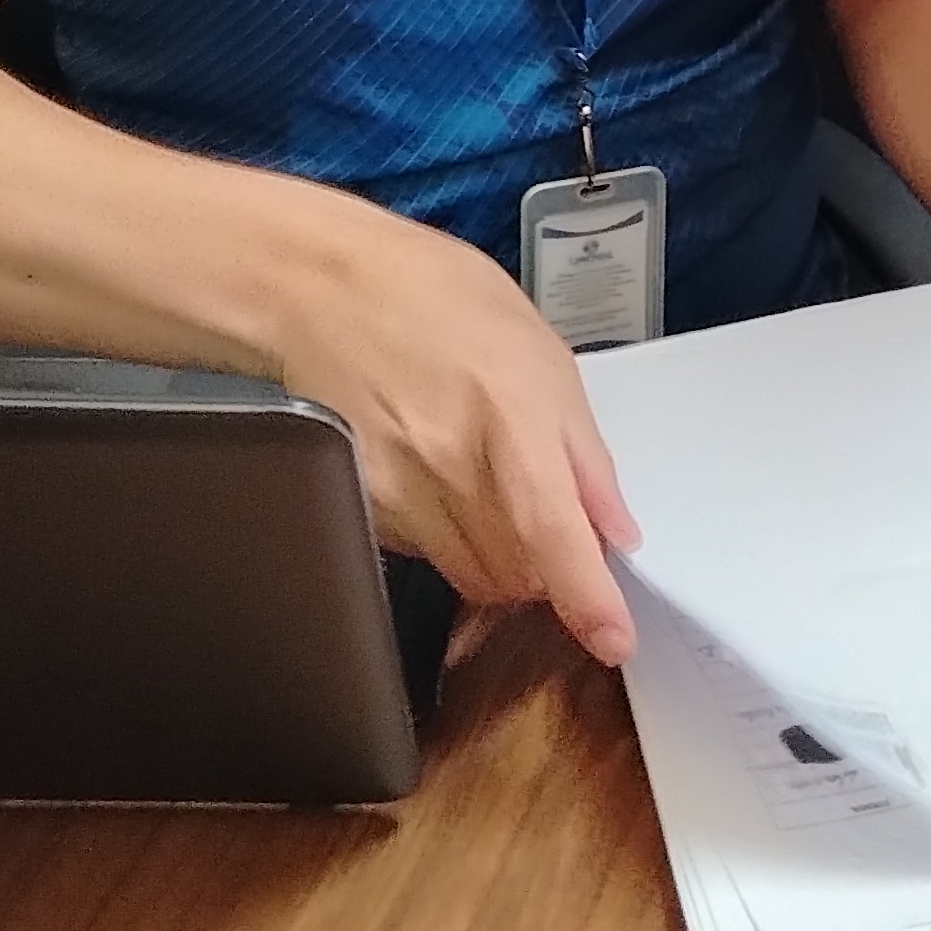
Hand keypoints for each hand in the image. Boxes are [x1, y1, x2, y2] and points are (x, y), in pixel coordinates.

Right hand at [283, 200, 641, 666]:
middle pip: (517, 576)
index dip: (587, 598)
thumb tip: (615, 530)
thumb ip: (583, 451)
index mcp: (509, 414)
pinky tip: (443, 481)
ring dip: (502, 559)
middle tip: (555, 525)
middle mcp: (449, 465)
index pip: (553, 532)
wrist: (316, 290)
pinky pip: (427, 556)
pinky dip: (451, 541)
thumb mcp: (542, 353)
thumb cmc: (436, 300)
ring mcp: (397, 494)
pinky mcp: (363, 511)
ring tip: (492, 488)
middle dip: (549, 568)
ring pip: (472, 577)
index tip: (612, 640)